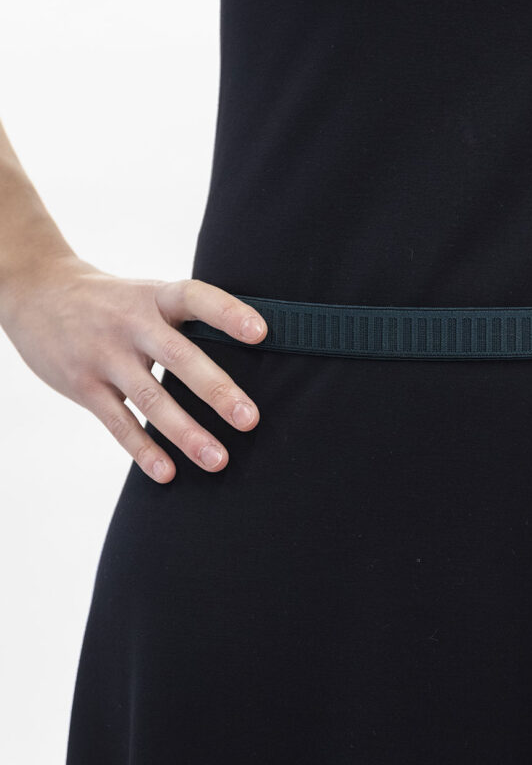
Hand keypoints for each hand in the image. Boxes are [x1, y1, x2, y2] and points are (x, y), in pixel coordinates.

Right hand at [0, 255, 267, 482]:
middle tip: (250, 419)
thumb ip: (184, 319)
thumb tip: (249, 352)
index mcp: (155, 296)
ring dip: (186, 432)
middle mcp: (131, 323)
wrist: (37, 292)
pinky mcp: (83, 385)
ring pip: (150, 398)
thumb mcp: (146, 294)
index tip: (262, 333)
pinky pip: (117, 422)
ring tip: (218, 459)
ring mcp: (105, 355)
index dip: (228, 313)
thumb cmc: (112, 301)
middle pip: (178, 357)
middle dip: (216, 390)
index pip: (195, 298)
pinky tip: (167, 472)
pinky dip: (142, 449)